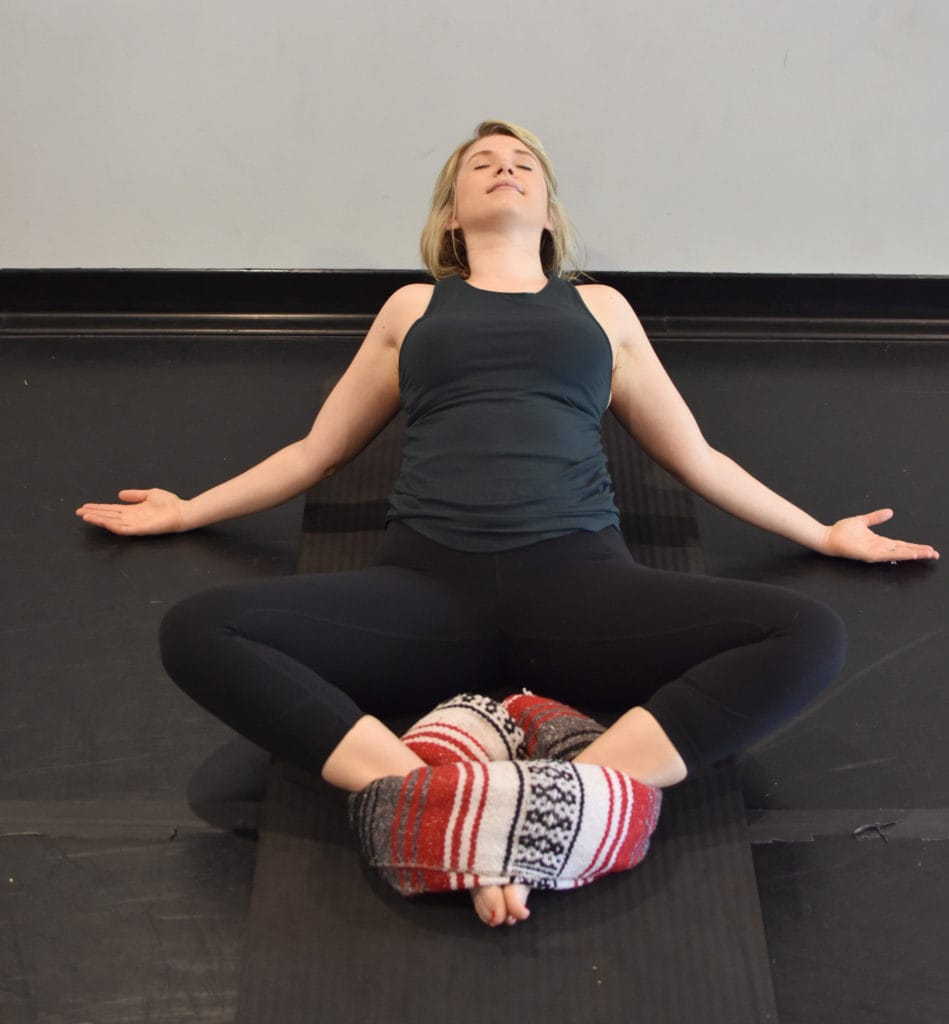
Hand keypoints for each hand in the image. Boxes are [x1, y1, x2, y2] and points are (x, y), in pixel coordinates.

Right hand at [75, 488, 185, 535]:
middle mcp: (131, 518)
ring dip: (98, 520)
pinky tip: (103, 522)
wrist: (182, 511)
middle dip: (94, 514)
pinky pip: (122, 529)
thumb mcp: (149, 494)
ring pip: (112, 523)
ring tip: (85, 516)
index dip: (98, 508)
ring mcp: (134, 524)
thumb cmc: (169, 503)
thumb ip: (135, 495)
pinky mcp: (139, 529)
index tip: (85, 506)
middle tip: (78, 512)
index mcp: (133, 510)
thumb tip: (119, 494)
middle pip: (108, 516)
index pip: (111, 510)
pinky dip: (111, 526)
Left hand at [821, 508, 938, 562]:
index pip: (902, 545)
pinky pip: (887, 555)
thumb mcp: (863, 521)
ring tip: (927, 554)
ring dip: (913, 554)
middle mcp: (880, 548)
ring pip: (899, 553)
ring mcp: (875, 552)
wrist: (828, 536)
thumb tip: (889, 511)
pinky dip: (899, 555)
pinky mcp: (869, 554)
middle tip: (935, 555)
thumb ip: (876, 517)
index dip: (915, 546)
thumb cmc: (842, 531)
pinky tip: (909, 554)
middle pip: (904, 550)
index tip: (929, 548)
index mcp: (879, 541)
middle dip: (920, 552)